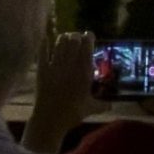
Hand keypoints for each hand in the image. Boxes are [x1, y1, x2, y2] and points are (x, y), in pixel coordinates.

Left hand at [23, 30, 98, 153]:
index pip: (87, 47)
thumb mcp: (93, 108)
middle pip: (73, 41)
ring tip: (65, 38)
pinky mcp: (41, 70)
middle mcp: (70, 65)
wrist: (51, 118)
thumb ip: (103, 104)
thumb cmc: (74, 113)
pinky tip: (45, 38)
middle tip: (76, 37)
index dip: (89, 38)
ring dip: (62, 39)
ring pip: (58, 44)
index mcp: (84, 72)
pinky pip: (42, 53)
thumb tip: (112, 105)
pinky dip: (44, 44)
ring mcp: (54, 66)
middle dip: (75, 36)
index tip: (89, 35)